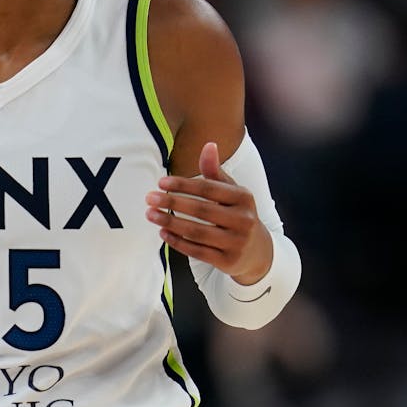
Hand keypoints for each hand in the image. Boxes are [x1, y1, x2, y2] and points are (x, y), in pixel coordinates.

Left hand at [145, 141, 273, 283]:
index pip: (209, 189)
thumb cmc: (237, 214)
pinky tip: (162, 232)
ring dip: (170, 222)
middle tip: (149, 198)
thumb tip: (208, 144)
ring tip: (150, 214)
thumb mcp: (231, 192)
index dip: (183, 185)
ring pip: (197, 232)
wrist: (258, 251)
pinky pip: (197, 251)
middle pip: (201, 210)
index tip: (160, 182)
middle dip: (172, 203)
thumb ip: (216, 172)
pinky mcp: (227, 261)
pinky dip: (177, 242)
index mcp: (244, 198)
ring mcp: (236, 242)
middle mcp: (243, 220)